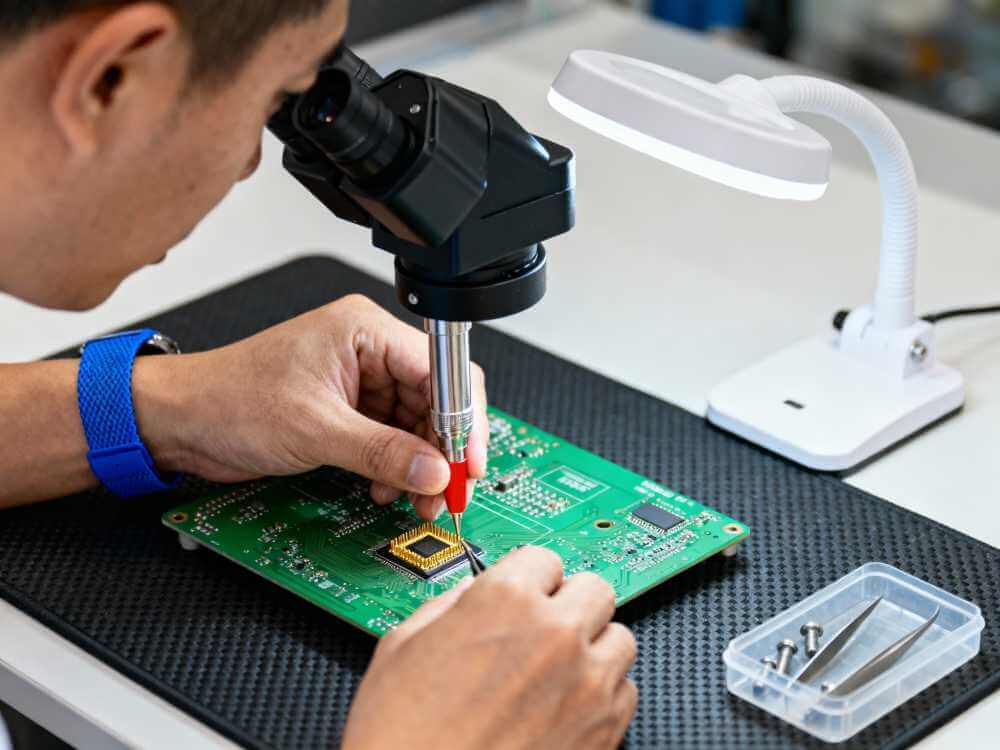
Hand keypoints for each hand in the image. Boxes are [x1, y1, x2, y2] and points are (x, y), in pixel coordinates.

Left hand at [135, 295, 488, 518]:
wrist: (181, 421)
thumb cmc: (229, 399)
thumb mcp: (314, 429)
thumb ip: (382, 451)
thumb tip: (434, 471)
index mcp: (365, 330)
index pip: (441, 370)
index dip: (462, 419)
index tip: (467, 462)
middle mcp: (369, 350)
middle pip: (434, 400)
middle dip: (441, 450)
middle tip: (446, 492)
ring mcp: (360, 381)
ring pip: (416, 425)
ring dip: (418, 465)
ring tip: (414, 498)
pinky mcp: (349, 409)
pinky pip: (391, 438)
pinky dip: (394, 467)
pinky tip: (384, 487)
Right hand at [342, 547, 638, 749]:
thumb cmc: (401, 738)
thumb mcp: (403, 645)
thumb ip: (451, 604)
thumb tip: (474, 594)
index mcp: (505, 599)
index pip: (544, 557)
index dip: (528, 577)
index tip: (525, 591)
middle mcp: (555, 633)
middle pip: (594, 588)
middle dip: (569, 603)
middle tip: (544, 626)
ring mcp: (587, 683)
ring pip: (619, 637)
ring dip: (592, 647)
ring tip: (556, 670)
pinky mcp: (605, 730)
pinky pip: (626, 691)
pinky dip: (602, 694)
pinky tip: (565, 707)